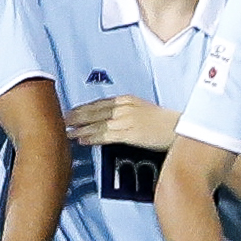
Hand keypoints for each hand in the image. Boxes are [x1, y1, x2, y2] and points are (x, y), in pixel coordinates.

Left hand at [65, 95, 180, 149]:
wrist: (181, 128)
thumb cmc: (163, 123)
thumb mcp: (142, 111)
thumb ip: (124, 113)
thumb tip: (107, 121)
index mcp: (126, 100)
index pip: (98, 104)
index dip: (81, 109)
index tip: (68, 112)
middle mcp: (125, 107)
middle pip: (94, 111)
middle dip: (75, 116)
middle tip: (59, 121)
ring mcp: (127, 119)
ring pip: (97, 123)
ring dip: (79, 128)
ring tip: (65, 132)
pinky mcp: (131, 133)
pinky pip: (107, 135)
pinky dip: (92, 137)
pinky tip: (81, 140)